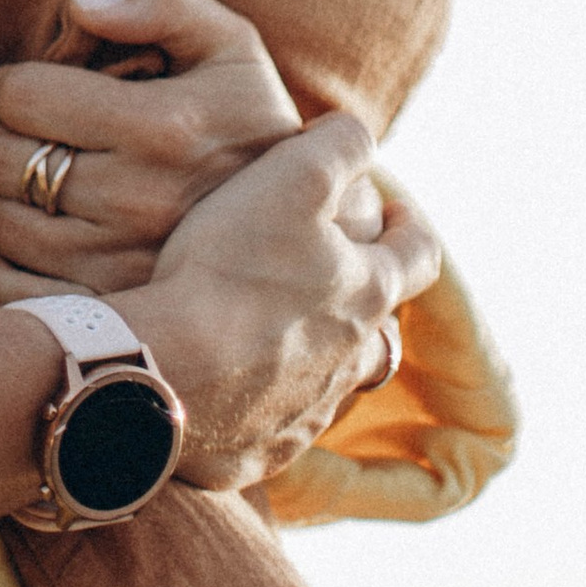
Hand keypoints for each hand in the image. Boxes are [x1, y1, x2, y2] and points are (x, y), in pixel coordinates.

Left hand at [0, 0, 300, 297]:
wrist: (300, 232)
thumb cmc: (249, 123)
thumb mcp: (230, 45)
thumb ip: (163, 2)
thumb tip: (82, 7)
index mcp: (163, 126)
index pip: (24, 96)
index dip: (7, 85)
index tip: (20, 89)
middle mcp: (141, 200)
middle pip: (3, 161)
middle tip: (6, 132)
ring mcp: (125, 267)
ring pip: (0, 224)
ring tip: (13, 179)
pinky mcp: (114, 317)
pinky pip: (15, 294)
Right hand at [122, 117, 438, 492]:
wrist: (164, 368)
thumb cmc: (232, 265)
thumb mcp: (295, 176)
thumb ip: (341, 145)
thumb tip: (360, 136)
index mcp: (367, 293)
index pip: (421, 255)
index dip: (412, 226)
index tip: (394, 212)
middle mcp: (350, 361)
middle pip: (376, 326)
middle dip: (357, 295)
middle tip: (323, 269)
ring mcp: (306, 412)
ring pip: (328, 378)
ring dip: (310, 350)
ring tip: (266, 323)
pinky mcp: (259, 450)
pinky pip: (270, 422)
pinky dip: (258, 399)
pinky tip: (222, 380)